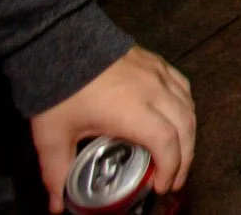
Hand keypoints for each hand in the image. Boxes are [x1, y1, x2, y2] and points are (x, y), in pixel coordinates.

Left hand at [29, 46, 193, 214]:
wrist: (60, 41)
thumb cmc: (60, 91)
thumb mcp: (51, 137)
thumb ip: (56, 173)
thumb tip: (56, 207)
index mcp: (133, 112)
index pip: (167, 143)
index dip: (171, 168)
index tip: (161, 188)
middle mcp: (154, 92)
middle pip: (186, 128)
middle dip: (185, 158)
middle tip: (173, 180)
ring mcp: (159, 74)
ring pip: (189, 107)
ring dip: (188, 134)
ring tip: (178, 153)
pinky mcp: (157, 62)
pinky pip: (183, 87)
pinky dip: (186, 107)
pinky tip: (176, 116)